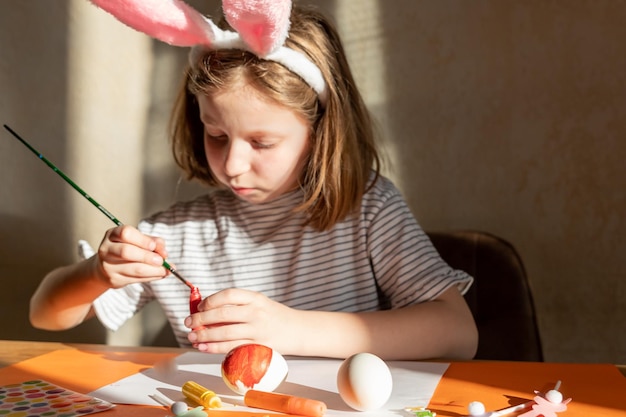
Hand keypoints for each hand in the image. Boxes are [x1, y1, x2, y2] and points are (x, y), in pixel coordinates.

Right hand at [94, 225, 169, 287]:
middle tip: (161, 260)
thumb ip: (153, 241)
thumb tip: (164, 253)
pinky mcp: (114, 279)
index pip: (126, 233)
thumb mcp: (138, 240)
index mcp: (113, 234)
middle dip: (148, 256)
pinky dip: (152, 277)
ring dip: (154, 270)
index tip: (154, 246)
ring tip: (165, 269)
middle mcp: (107, 249)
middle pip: (126, 251)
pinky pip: (136, 279)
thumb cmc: (128, 248)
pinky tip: (159, 274)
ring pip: (134, 269)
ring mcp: (108, 266)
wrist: (107, 268)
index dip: (143, 240)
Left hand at [185, 288, 299, 353]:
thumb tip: (206, 311)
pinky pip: (231, 347)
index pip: (227, 295)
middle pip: (222, 314)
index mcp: (255, 297)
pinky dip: (214, 348)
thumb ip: (237, 305)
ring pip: (224, 333)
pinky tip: (204, 348)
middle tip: (188, 323)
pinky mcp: (257, 346)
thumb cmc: (274, 316)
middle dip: (200, 319)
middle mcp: (256, 312)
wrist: (299, 330)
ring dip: (204, 336)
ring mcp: (257, 330)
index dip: (209, 301)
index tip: (199, 306)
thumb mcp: (259, 303)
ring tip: (192, 337)